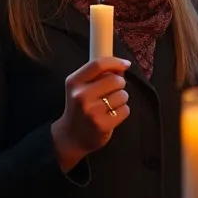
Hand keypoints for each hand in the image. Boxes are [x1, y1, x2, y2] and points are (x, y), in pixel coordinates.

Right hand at [51, 57, 131, 171]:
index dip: (115, 62)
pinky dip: (122, 111)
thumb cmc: (80, 108)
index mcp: (74, 82)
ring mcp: (92, 111)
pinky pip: (125, 110)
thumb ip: (98, 75)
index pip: (98, 64)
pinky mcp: (103, 125)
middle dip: (120, 83)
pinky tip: (112, 114)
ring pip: (122, 95)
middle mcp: (81, 96)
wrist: (71, 136)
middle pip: (115, 79)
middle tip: (113, 90)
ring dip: (121, 98)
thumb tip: (121, 66)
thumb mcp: (80, 88)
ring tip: (110, 104)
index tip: (125, 64)